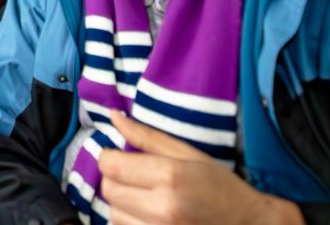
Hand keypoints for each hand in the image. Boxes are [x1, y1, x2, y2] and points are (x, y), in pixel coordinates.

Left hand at [99, 110, 299, 224]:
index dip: (109, 157)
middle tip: (135, 177)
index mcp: (169, 177)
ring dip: (122, 205)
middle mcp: (162, 209)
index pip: (110, 165)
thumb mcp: (187, 153)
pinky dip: (130, 223)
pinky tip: (148, 217)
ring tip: (145, 199)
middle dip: (116, 180)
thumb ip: (146, 136)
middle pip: (109, 190)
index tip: (119, 156)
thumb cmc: (220, 186)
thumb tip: (113, 116)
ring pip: (113, 215)